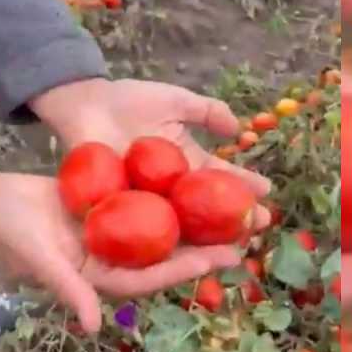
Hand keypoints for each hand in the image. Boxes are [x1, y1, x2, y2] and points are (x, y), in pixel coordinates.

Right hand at [0, 159, 243, 332]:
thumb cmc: (9, 233)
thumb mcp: (40, 261)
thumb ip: (69, 291)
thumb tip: (93, 327)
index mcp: (98, 278)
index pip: (151, 278)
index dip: (187, 269)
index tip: (223, 257)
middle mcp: (108, 258)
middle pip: (163, 255)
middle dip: (202, 246)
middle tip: (243, 234)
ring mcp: (107, 232)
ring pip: (157, 228)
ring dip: (190, 220)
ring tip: (228, 208)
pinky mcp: (103, 207)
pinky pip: (140, 202)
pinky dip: (164, 195)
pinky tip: (192, 180)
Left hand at [29, 78, 273, 226]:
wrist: (84, 104)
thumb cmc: (128, 101)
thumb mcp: (174, 101)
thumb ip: (206, 111)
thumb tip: (239, 129)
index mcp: (185, 165)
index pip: (219, 177)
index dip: (242, 184)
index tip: (267, 191)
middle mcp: (170, 190)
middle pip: (205, 208)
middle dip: (234, 218)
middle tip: (260, 226)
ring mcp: (146, 202)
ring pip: (179, 224)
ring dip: (205, 238)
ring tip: (232, 246)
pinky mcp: (120, 211)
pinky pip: (143, 228)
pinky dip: (162, 239)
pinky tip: (181, 250)